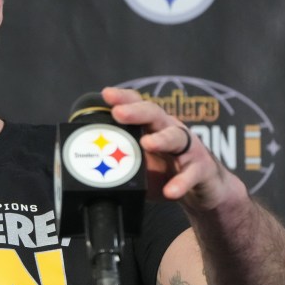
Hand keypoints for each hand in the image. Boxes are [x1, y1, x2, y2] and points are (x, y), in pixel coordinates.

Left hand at [101, 86, 244, 211]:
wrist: (204, 190)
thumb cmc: (167, 171)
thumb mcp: (140, 164)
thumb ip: (118, 161)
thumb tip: (80, 166)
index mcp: (153, 126)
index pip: (138, 105)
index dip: (123, 98)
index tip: (106, 94)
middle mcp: (171, 130)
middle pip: (154, 114)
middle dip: (136, 111)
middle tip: (119, 113)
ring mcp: (189, 148)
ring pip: (175, 137)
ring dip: (160, 139)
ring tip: (147, 144)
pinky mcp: (202, 169)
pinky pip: (191, 174)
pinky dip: (181, 182)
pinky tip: (170, 190)